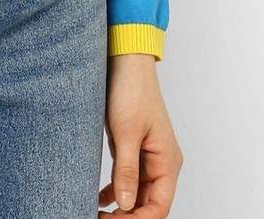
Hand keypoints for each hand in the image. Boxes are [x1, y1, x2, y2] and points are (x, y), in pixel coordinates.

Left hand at [97, 55, 182, 216]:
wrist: (126, 61)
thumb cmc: (131, 90)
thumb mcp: (126, 132)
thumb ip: (127, 171)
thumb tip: (126, 206)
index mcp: (168, 162)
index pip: (158, 207)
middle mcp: (162, 163)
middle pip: (147, 204)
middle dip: (125, 216)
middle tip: (97, 218)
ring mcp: (148, 157)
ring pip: (137, 194)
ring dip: (120, 207)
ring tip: (95, 211)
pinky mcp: (134, 149)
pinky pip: (129, 179)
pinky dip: (116, 192)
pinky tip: (99, 198)